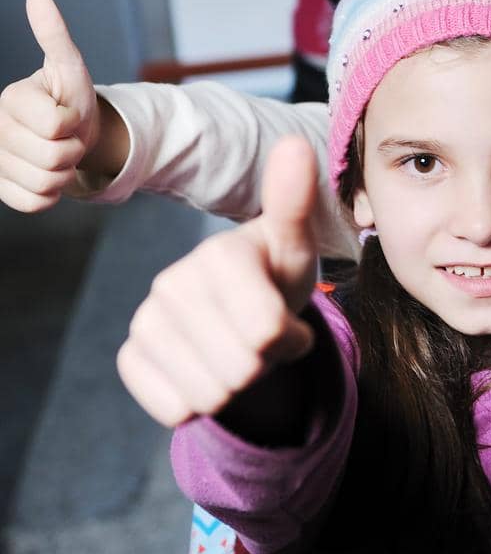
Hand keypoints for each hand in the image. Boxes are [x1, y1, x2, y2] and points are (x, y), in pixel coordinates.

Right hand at [0, 0, 100, 212]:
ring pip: (46, 184)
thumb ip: (54, 35)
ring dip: (64, 173)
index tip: (67, 112)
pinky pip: (36, 203)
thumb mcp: (70, 66)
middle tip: (67, 137)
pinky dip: (52, 195)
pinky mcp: (0, 188)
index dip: (73, 123)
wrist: (71, 134)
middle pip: (53, 158)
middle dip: (72, 150)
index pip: (57, 126)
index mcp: (10, 99)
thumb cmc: (71, 97)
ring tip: (59, 154)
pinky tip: (48, 175)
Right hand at [116, 137, 319, 426]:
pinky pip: (174, 409)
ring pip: (210, 396)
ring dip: (236, 386)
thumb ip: (295, 201)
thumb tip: (295, 144)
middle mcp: (171, 282)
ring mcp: (145, 320)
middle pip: (241, 369)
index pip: (267, 332)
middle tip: (262, 337)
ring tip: (238, 348)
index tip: (287, 315)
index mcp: (217, 254)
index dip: (291, 338)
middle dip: (264, 364)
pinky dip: (199, 401)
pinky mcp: (130, 357)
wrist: (244, 311)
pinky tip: (205, 366)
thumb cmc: (276, 274)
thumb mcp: (296, 244)